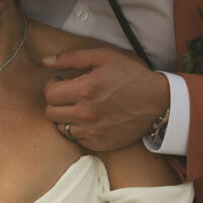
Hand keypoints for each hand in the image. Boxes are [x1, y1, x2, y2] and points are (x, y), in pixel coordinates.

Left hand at [43, 48, 169, 151]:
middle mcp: (87, 113)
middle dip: (57, 102)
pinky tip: (90, 120)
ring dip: (66, 117)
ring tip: (79, 108)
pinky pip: (76, 140)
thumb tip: (45, 61)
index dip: (53, 86)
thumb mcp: (104, 57)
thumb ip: (71, 58)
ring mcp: (93, 132)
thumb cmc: (130, 76)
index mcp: (86, 90)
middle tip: (70, 95)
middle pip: (51, 113)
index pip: (50, 94)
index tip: (62, 83)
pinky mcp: (100, 144)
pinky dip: (79, 130)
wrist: (157, 102)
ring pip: (61, 128)